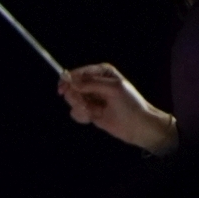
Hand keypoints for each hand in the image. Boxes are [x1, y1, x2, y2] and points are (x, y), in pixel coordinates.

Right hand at [58, 64, 177, 153]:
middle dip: (76, 97)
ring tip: (93, 111)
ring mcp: (91, 97)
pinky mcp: (89, 111)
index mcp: (102, 72)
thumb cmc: (130, 104)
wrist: (136, 125)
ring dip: (80, 108)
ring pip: (72, 100)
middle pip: (72, 87)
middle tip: (85, 104)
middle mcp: (95, 83)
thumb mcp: (113, 88)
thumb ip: (92, 84)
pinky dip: (82, 116)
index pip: (79, 73)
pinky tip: (93, 117)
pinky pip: (75, 112)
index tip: (62, 89)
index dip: (69, 80)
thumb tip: (72, 81)